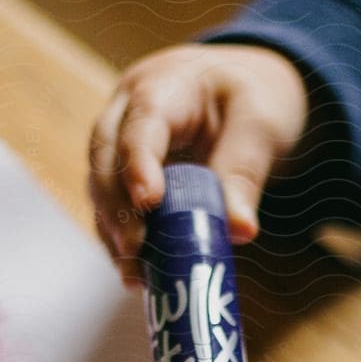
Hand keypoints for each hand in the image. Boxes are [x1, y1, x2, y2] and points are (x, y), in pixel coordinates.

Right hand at [89, 43, 309, 283]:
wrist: (238, 87)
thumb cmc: (250, 96)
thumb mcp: (261, 124)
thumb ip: (247, 172)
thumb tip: (239, 231)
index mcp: (162, 86)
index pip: (140, 123)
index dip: (138, 163)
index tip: (147, 202)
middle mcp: (126, 111)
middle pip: (105, 157)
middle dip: (116, 207)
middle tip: (137, 249)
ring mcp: (118, 143)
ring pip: (99, 187)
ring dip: (114, 232)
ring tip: (136, 274)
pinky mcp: (121, 174)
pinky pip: (111, 208)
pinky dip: (121, 240)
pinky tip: (138, 274)